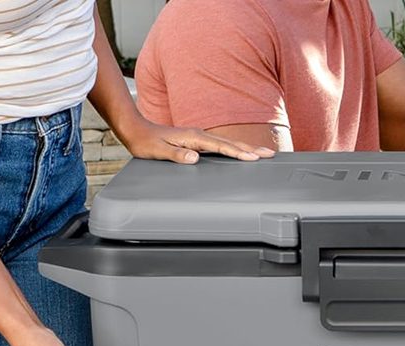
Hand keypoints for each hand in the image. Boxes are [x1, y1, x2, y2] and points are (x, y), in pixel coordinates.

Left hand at [117, 119, 275, 163]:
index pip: (221, 146)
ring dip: (245, 147)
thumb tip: (194, 158)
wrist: (135, 129)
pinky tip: (238, 152)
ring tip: (261, 152)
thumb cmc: (145, 142)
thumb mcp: (158, 151)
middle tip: (269, 154)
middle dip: (250, 148)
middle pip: (230, 142)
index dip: (238, 152)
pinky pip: (219, 144)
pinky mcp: (195, 140)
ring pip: (227, 142)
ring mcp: (198, 136)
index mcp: (193, 137)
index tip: (253, 157)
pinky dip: (233, 148)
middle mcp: (198, 135)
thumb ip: (176, 155)